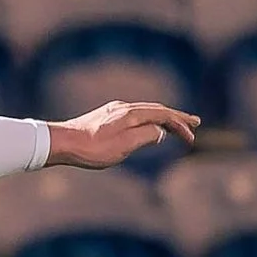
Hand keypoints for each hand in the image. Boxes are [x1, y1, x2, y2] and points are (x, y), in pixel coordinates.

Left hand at [44, 101, 200, 167]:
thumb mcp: (123, 146)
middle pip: (157, 110)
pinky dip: (149, 120)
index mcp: (130, 113)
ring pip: (146, 112)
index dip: (180, 124)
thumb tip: (159, 132)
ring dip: (163, 118)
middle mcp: (123, 108)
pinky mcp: (106, 117)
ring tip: (176, 126)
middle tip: (195, 123)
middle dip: (177, 117)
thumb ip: (145, 136)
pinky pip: (135, 115)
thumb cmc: (91, 148)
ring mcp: (114, 111)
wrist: (61, 143)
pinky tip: (148, 127)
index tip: (192, 136)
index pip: (163, 114)